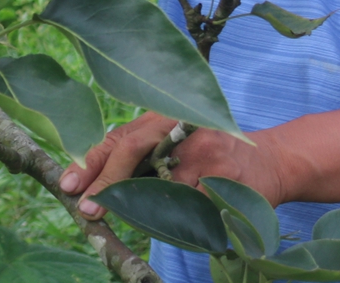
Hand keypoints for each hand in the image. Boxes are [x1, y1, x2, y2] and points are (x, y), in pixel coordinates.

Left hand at [59, 115, 294, 219]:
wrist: (271, 160)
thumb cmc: (210, 155)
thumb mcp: (173, 145)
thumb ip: (138, 154)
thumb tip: (86, 180)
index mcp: (164, 117)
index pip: (118, 137)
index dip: (90, 162)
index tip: (68, 185)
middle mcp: (181, 127)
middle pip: (131, 149)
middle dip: (105, 183)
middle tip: (87, 210)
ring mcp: (203, 152)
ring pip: (155, 185)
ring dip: (139, 208)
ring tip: (128, 219)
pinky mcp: (223, 178)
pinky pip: (186, 207)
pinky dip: (176, 220)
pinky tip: (178, 220)